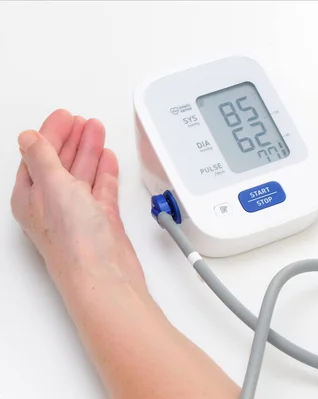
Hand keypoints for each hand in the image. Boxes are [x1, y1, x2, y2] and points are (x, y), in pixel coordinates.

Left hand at [10, 109, 238, 398]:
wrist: (103, 274)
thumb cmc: (74, 241)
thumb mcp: (53, 187)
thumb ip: (42, 158)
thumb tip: (29, 137)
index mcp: (32, 195)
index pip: (38, 155)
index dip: (51, 133)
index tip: (64, 115)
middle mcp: (53, 203)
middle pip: (61, 162)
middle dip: (73, 138)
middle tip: (83, 120)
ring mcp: (78, 212)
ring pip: (83, 173)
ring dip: (90, 150)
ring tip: (98, 129)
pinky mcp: (102, 220)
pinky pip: (102, 188)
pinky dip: (105, 172)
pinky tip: (107, 158)